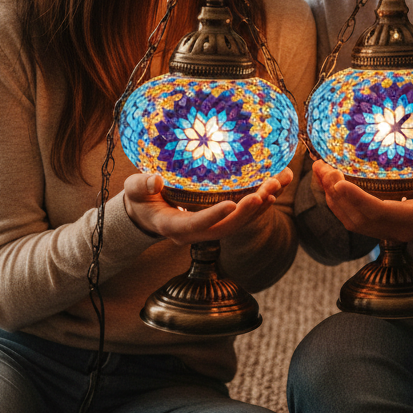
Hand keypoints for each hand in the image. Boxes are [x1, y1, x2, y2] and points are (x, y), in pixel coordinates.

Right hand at [122, 168, 291, 244]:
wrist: (149, 212)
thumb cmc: (141, 199)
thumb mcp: (134, 191)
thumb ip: (141, 185)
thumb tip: (155, 180)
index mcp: (173, 227)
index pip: (195, 225)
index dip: (213, 217)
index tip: (231, 205)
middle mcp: (196, 232)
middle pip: (227, 228)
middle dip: (248, 211)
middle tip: (266, 192)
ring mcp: (211, 227)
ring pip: (241, 221)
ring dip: (262, 203)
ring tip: (279, 182)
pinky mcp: (222, 218)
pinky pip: (245, 212)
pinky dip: (263, 197)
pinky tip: (278, 180)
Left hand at [313, 159, 412, 241]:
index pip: (378, 212)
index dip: (355, 198)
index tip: (337, 181)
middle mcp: (398, 229)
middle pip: (357, 218)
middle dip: (335, 194)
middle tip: (321, 168)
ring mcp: (389, 229)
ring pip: (352, 220)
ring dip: (332, 197)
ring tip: (319, 171)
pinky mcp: (384, 224)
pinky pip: (355, 217)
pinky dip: (339, 200)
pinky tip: (331, 182)